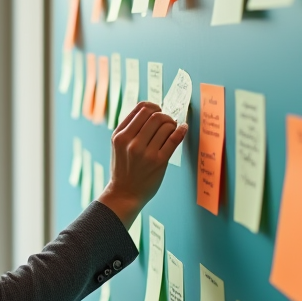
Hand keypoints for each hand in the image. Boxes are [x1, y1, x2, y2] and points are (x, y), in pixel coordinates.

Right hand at [98, 101, 187, 225]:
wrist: (124, 194)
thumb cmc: (123, 169)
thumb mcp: (118, 146)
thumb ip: (129, 128)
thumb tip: (150, 110)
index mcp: (120, 135)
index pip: (140, 109)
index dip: (153, 106)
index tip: (158, 110)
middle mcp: (131, 142)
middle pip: (155, 115)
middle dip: (165, 115)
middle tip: (168, 121)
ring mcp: (145, 152)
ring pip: (165, 125)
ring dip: (172, 124)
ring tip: (173, 128)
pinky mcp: (158, 161)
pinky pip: (174, 139)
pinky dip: (181, 130)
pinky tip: (183, 128)